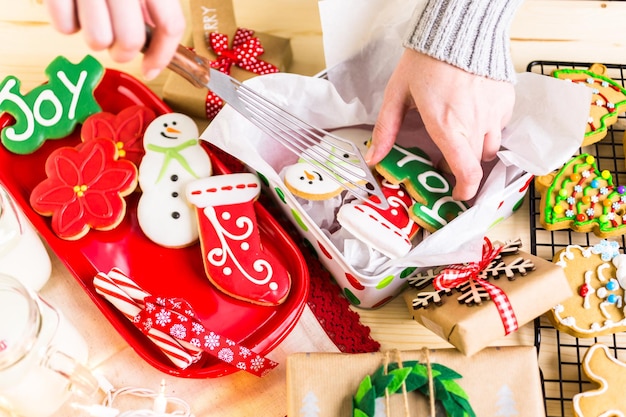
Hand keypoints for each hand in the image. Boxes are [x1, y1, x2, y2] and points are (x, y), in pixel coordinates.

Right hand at [43, 0, 184, 79]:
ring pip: (97, 40)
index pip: (170, 25)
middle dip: (123, 53)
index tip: (151, 69)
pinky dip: (67, 24)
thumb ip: (152, 4)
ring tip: (92, 18)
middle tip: (116, 45)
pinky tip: (71, 6)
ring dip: (95, 38)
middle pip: (131, 40)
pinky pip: (65, 27)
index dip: (162, 55)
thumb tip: (155, 45)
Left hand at [366, 49, 514, 200]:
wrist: (458, 28)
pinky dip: (489, 127)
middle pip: (475, 163)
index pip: (467, 173)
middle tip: (447, 160)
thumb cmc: (426, 60)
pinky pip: (500, 125)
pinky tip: (473, 114)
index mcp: (447, 127)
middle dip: (461, 168)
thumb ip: (386, 129)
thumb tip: (374, 158)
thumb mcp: (397, 94)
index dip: (464, 190)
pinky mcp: (506, 100)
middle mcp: (474, 124)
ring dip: (476, 149)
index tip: (457, 195)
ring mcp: (494, 112)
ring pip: (490, 146)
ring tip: (460, 136)